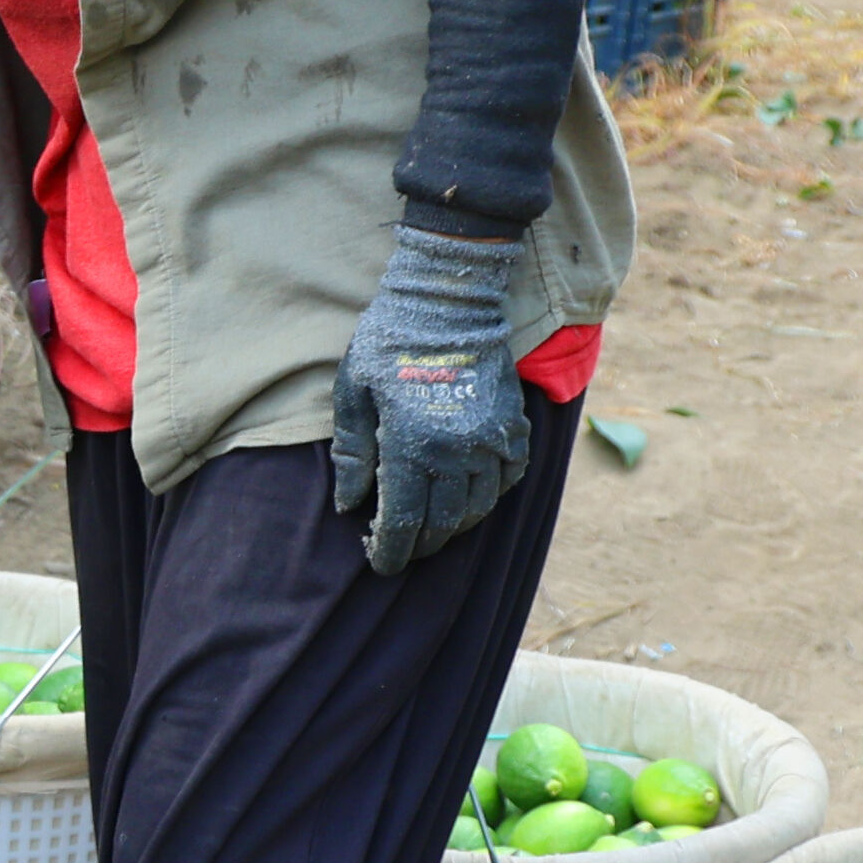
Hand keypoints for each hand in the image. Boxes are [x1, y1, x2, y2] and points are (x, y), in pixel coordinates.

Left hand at [327, 220, 530, 576]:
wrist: (449, 299)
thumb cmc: (390, 341)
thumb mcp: (353, 392)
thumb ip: (351, 452)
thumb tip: (348, 504)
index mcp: (411, 445)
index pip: (403, 520)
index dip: (391, 550)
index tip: (380, 563)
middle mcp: (457, 451)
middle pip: (443, 522)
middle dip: (421, 544)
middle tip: (404, 549)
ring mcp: (491, 440)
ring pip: (479, 507)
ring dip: (455, 525)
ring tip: (434, 527)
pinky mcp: (514, 425)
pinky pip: (510, 478)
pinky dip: (491, 495)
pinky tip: (471, 495)